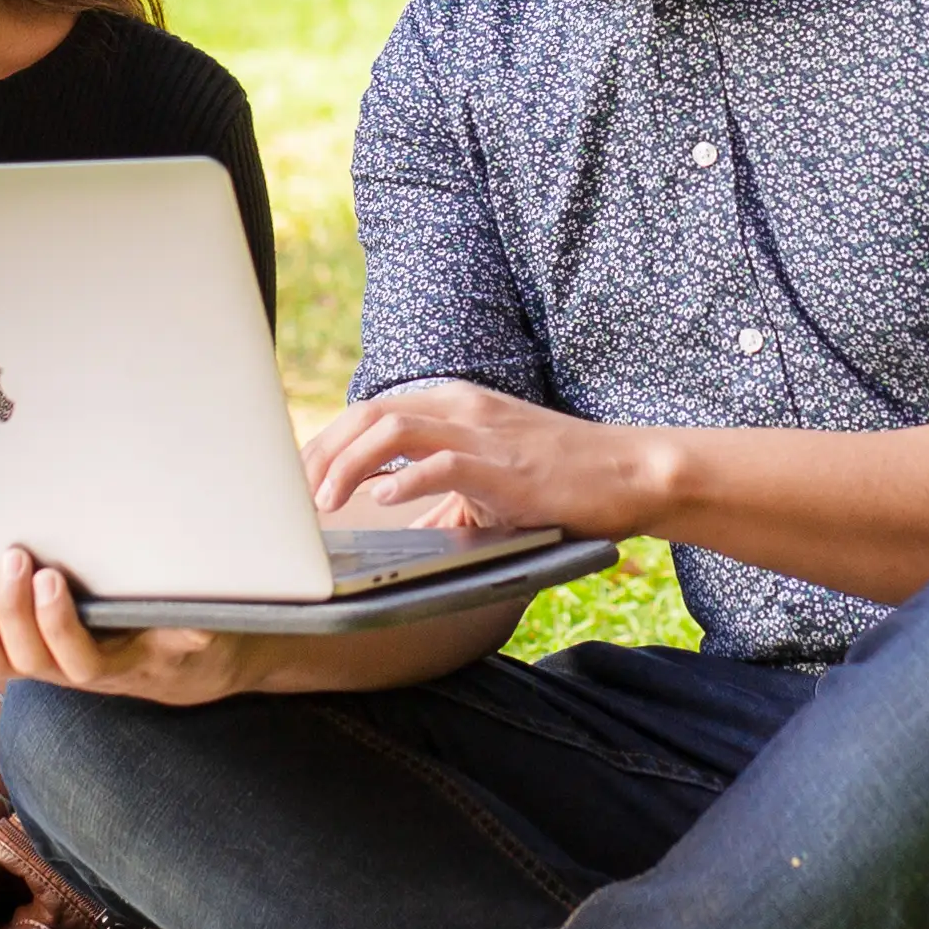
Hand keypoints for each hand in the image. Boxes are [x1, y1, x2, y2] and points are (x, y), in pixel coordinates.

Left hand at [0, 546, 280, 707]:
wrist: (188, 665)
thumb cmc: (195, 641)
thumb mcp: (209, 634)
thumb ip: (198, 631)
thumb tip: (197, 629)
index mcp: (120, 667)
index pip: (78, 661)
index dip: (56, 625)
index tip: (51, 578)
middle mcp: (76, 672)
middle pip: (26, 663)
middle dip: (9, 613)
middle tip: (11, 559)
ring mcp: (49, 665)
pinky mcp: (32, 653)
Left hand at [307, 381, 662, 541]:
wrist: (630, 471)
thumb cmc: (564, 479)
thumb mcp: (492, 478)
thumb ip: (444, 493)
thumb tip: (402, 523)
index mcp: (454, 405)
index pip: (370, 412)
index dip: (326, 442)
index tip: (298, 476)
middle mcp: (462, 408)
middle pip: (368, 414)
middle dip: (324, 453)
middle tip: (299, 496)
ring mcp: (483, 433)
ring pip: (393, 428)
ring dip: (350, 465)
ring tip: (327, 503)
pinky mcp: (505, 466)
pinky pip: (443, 464)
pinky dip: (405, 480)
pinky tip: (382, 502)